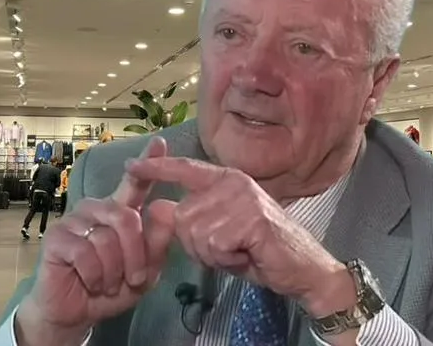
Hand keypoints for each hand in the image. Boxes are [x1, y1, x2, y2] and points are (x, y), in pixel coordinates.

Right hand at [16, 138, 175, 344]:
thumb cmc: (112, 286)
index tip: (160, 141)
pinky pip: (85, 252)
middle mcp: (98, 207)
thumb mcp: (145, 271)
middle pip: (127, 218)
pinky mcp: (57, 236)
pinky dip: (95, 275)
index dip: (149, 161)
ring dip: (114, 271)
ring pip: (107, 239)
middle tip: (134, 278)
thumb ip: (157, 245)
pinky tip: (91, 282)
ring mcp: (76, 219)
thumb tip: (167, 211)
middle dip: (135, 254)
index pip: (136, 182)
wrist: (76, 313)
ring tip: (109, 283)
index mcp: (121, 210)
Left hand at [125, 157, 354, 311]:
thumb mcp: (221, 230)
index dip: (156, 168)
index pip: (185, 169)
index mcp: (226, 180)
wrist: (302, 267)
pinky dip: (226, 260)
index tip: (131, 166)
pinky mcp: (250, 218)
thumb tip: (157, 208)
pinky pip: (214, 246)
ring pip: (196, 234)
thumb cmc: (260, 248)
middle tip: (228, 248)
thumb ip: (193, 218)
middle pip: (183, 217)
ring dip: (213, 254)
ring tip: (239, 250)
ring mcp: (242, 198)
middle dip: (198, 244)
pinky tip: (246, 254)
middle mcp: (232, 182)